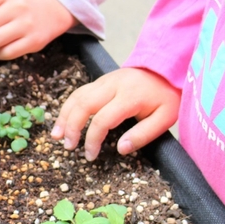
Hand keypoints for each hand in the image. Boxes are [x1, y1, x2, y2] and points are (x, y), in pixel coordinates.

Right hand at [51, 67, 180, 160]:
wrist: (167, 67)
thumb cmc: (165, 96)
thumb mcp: (164, 118)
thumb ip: (143, 135)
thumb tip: (120, 149)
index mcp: (130, 96)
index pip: (103, 119)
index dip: (92, 140)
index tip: (90, 155)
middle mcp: (113, 86)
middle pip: (83, 105)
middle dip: (71, 127)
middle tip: (68, 147)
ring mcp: (104, 81)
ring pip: (76, 97)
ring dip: (64, 117)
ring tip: (57, 136)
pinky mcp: (100, 81)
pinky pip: (78, 93)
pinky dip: (67, 108)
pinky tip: (63, 122)